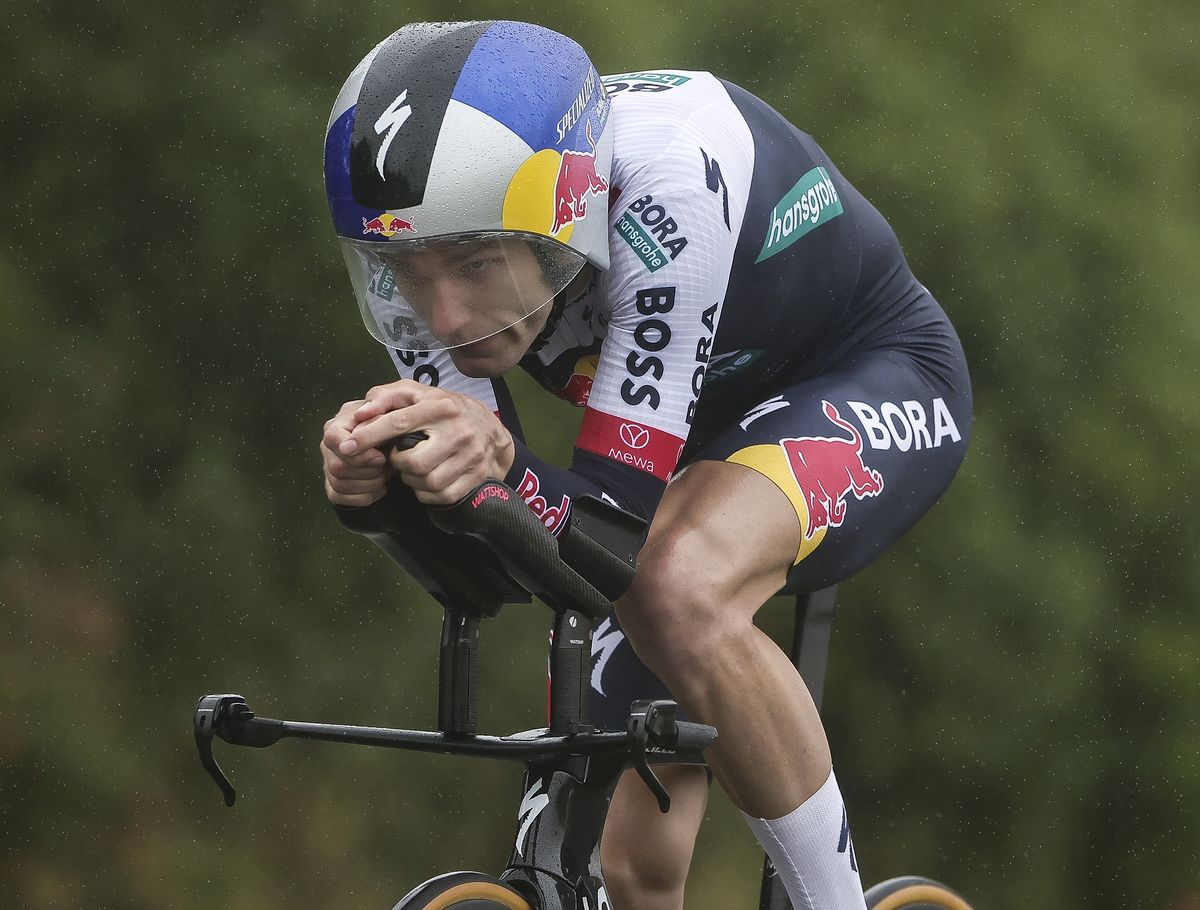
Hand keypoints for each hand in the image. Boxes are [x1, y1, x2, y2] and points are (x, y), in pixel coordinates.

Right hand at [321, 398, 392, 506]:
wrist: (405, 448)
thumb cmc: (400, 428)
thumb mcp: (398, 409)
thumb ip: (382, 403)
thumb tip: (364, 414)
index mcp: (341, 422)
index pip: (333, 438)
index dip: (358, 453)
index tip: (381, 457)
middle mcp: (330, 444)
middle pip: (336, 466)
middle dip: (368, 472)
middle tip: (387, 466)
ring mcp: (329, 464)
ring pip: (339, 483)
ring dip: (369, 484)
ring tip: (386, 475)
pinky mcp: (334, 485)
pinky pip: (339, 496)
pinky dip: (365, 496)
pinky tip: (380, 487)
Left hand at [340, 379, 514, 504]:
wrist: (492, 432)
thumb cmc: (445, 410)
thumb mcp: (418, 394)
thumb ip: (386, 397)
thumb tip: (360, 414)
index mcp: (440, 407)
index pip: (398, 422)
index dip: (368, 436)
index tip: (345, 447)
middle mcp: (458, 432)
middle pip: (413, 462)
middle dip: (399, 463)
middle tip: (400, 457)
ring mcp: (471, 457)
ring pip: (427, 482)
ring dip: (413, 480)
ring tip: (415, 467)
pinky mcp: (477, 478)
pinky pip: (441, 496)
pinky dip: (428, 492)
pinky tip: (428, 480)